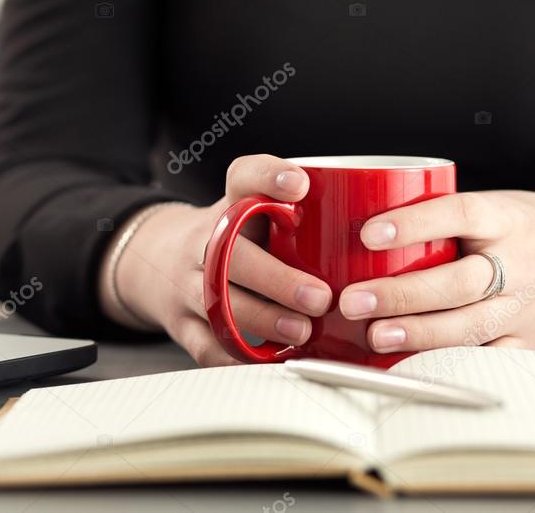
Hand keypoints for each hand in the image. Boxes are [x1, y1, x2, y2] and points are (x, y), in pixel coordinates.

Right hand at [98, 155, 332, 365]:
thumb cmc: (231, 240)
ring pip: (218, 303)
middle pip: (233, 255)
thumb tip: (374, 240)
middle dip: (278, 280)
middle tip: (319, 297)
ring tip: (301, 331)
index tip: (300, 185)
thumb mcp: (254, 213)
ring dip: (263, 320)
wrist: (160, 261)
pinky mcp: (183, 323)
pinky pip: (207, 344)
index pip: (244, 177)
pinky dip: (240, 356)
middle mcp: (204, 240)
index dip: (269, 177)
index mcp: (230, 205)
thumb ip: (301, 219)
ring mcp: (187, 283)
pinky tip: (272, 359)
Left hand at [338, 190, 534, 352]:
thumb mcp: (494, 205)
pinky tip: (406, 365)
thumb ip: (441, 216)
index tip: (368, 234)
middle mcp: (520, 264)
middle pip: (459, 282)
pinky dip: (444, 364)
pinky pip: (485, 358)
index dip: (413, 224)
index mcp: (507, 217)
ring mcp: (526, 308)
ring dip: (418, 334)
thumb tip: (356, 229)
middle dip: (402, 295)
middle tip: (353, 300)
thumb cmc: (527, 228)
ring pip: (471, 326)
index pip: (458, 214)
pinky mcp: (529, 343)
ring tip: (374, 335)